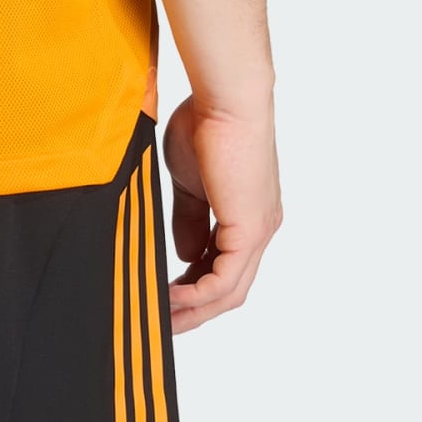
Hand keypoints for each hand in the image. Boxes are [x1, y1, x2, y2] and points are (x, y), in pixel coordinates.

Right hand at [162, 94, 280, 332]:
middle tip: (163, 321)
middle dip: (195, 309)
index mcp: (247, 213)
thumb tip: (184, 254)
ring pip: (229, 292)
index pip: (223, 263)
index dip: (194, 284)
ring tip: (161, 318)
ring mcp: (258, 232)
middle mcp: (260, 228)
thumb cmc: (206, 122)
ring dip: (194, 310)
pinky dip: (195, 296)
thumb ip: (189, 217)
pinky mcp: (249, 232)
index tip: (165, 294)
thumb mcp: (190, 180)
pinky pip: (223, 281)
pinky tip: (170, 298)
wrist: (225, 100)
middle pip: (230, 288)